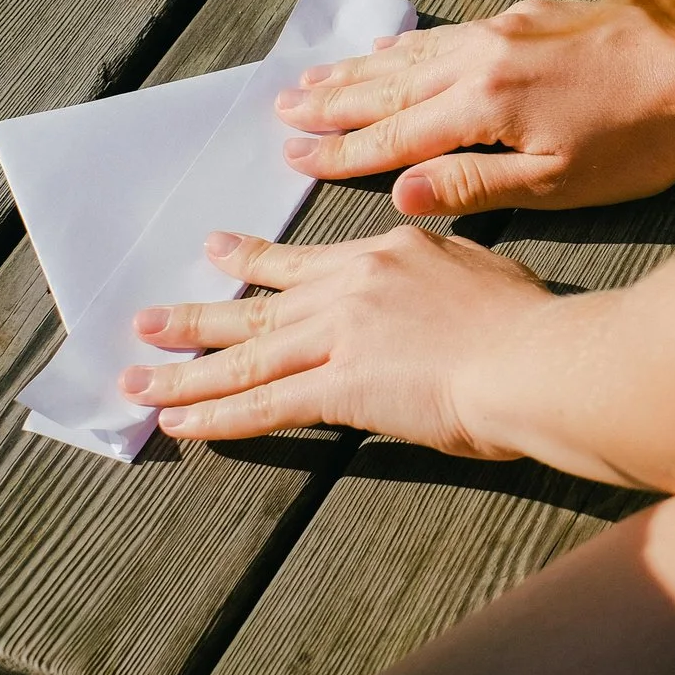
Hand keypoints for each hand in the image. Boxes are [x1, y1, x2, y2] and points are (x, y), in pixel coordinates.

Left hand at [125, 226, 551, 454]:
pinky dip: (219, 416)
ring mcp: (342, 334)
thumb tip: (435, 277)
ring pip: (247, 354)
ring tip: (139, 380)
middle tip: (149, 320)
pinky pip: (265, 403)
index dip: (256, 261)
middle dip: (198, 316)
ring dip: (186, 371)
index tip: (220, 251)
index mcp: (389, 252)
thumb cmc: (528, 322)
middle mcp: (353, 285)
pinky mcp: (341, 386)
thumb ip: (443, 268)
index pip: (307, 262)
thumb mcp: (481, 268)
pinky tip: (182, 424)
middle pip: (260, 304)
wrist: (534, 355)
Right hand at [273, 0, 674, 215]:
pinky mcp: (537, 15)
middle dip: (334, 102)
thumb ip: (473, 185)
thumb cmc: (646, 139)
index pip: (394, 134)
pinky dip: (412, 45)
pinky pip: (453, 32)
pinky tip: (394, 47)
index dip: (341, 150)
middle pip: (391, 85)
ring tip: (316, 79)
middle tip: (281, 111)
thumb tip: (397, 194)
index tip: (292, 157)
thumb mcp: (560, 183)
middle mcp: (485, 56)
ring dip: (362, 70)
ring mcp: (510, 29)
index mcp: (485, 104)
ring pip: (417, 53)